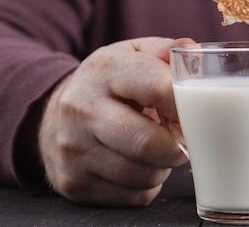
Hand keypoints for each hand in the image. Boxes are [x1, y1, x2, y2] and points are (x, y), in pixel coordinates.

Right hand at [38, 37, 192, 205]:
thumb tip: (195, 58)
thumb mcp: (132, 54)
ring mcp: (74, 149)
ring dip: (162, 167)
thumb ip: (165, 52)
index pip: (157, 87)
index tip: (199, 112)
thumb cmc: (108, 83)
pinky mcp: (74, 183)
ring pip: (144, 176)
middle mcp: (82, 108)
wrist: (49, 116)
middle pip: (148, 144)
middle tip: (182, 139)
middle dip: (178, 147)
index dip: (189, 104)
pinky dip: (147, 184)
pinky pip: (133, 196)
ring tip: (157, 148)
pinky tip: (139, 164)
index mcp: (104, 70)